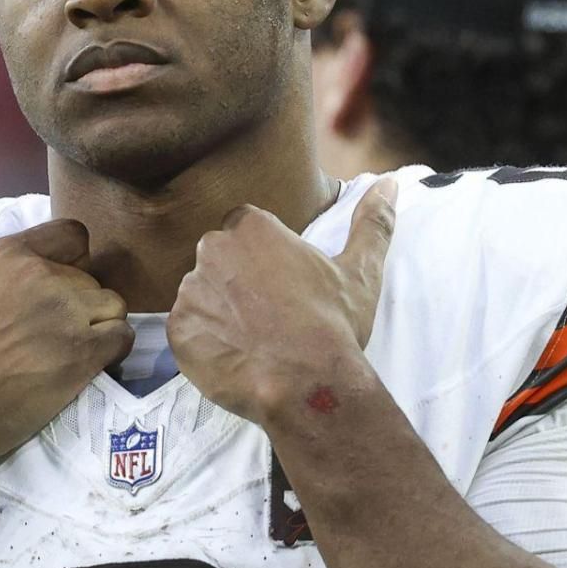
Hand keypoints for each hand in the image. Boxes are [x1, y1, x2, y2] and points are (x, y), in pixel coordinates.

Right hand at [0, 210, 133, 464]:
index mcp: (9, 254)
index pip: (73, 235)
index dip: (72, 262)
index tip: (56, 292)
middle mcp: (43, 275)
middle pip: (93, 279)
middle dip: (82, 305)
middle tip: (57, 336)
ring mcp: (66, 313)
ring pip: (113, 306)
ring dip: (101, 328)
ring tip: (74, 353)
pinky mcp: (83, 352)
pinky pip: (121, 338)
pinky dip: (113, 353)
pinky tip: (89, 367)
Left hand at [168, 178, 397, 424]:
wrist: (305, 383)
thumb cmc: (333, 324)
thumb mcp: (359, 271)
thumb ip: (372, 223)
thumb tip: (389, 184)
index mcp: (251, 228)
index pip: (244, 228)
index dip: (261, 256)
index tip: (280, 282)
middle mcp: (212, 250)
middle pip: (219, 259)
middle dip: (237, 281)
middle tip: (267, 314)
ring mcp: (190, 291)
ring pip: (201, 294)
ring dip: (219, 311)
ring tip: (252, 339)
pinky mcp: (177, 330)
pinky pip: (187, 329)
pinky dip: (204, 341)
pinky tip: (234, 356)